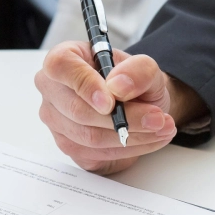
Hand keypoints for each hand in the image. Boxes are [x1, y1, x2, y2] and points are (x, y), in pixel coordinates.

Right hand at [35, 41, 205, 174]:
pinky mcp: (69, 147)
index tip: (111, 102)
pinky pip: (97, 154)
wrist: (139, 103)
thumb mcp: (145, 68)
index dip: (85, 85)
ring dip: (132, 136)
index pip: (61, 67)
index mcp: (64, 59)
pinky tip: (149, 139)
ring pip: (90, 137)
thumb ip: (137, 70)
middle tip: (157, 118)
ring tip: (161, 127)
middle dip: (124, 118)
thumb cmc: (132, 81)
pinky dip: (129, 149)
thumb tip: (119, 87)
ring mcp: (57, 122)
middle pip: (78, 110)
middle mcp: (53, 90)